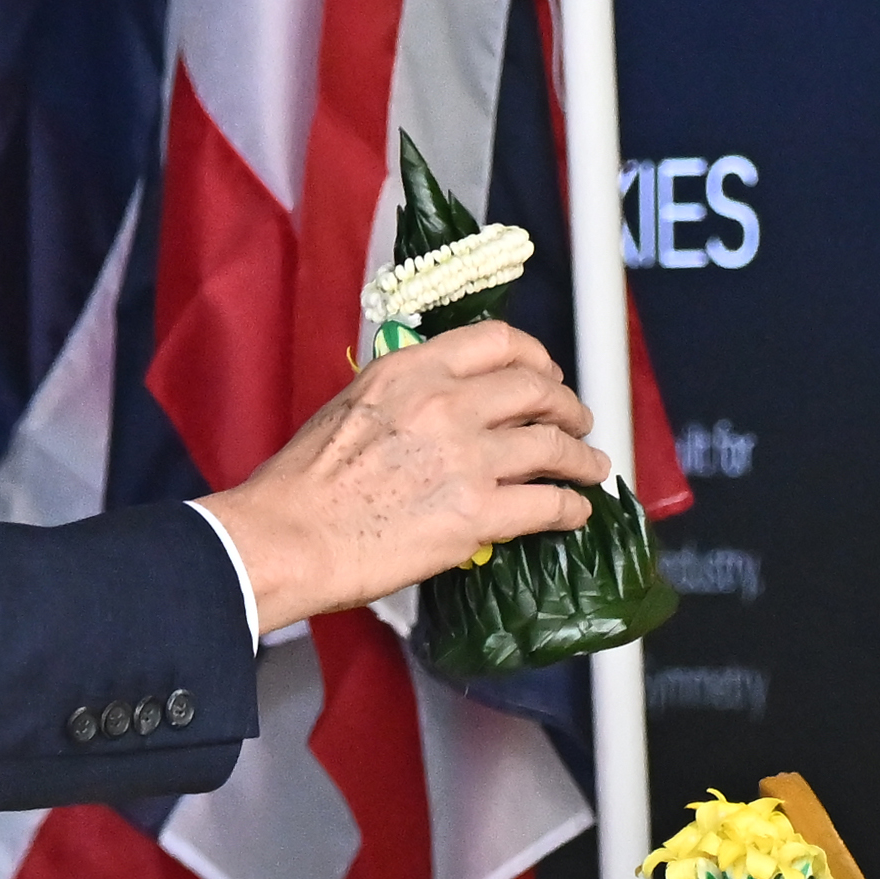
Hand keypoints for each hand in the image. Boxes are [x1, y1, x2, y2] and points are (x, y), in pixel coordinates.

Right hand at [202, 322, 605, 635]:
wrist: (287, 536)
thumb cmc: (303, 481)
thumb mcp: (354, 405)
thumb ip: (407, 395)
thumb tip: (444, 406)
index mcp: (413, 369)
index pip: (498, 342)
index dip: (535, 357)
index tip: (545, 373)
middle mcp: (448, 403)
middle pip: (538, 391)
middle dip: (567, 406)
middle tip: (577, 421)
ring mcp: (468, 458)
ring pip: (553, 447)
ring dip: (581, 458)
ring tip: (592, 466)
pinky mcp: (477, 514)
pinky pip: (547, 505)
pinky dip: (570, 508)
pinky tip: (575, 512)